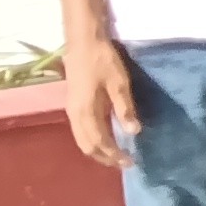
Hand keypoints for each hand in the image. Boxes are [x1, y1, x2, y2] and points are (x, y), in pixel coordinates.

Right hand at [60, 33, 140, 168]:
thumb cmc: (102, 60)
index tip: (130, 162)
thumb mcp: (119, 83)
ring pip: (82, 139)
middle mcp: (75, 115)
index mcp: (86, 112)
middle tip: (123, 163)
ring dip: (97, 150)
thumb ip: (125, 108)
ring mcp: (72, 110)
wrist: (82, 41)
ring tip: (115, 155)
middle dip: (104, 157)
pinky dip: (92, 139)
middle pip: (87, 146)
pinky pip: (80, 130)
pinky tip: (105, 137)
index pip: (100, 142)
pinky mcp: (73, 104)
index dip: (114, 155)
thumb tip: (134, 133)